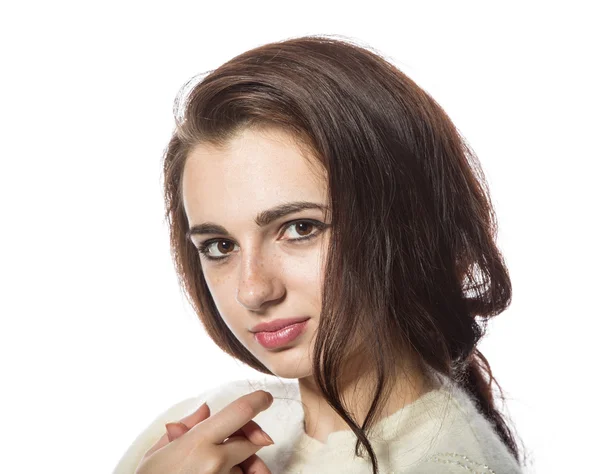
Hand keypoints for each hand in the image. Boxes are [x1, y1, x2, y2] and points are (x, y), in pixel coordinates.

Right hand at [134, 390, 274, 473]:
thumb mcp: (158, 452)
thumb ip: (185, 428)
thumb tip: (206, 410)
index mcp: (198, 442)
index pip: (240, 411)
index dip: (258, 400)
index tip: (265, 398)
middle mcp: (216, 461)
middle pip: (254, 439)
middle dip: (250, 435)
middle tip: (236, 438)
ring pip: (252, 465)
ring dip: (246, 462)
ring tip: (229, 463)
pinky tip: (227, 473)